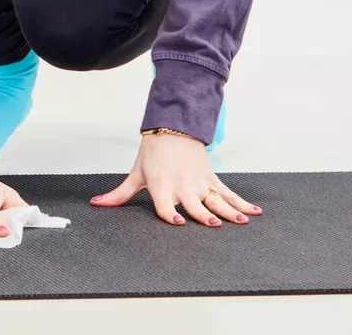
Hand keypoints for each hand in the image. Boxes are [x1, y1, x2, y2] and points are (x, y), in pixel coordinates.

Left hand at [90, 133, 262, 225]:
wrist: (172, 128)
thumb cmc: (153, 153)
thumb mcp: (135, 173)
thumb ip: (119, 194)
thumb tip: (97, 204)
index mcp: (161, 185)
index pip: (164, 203)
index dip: (170, 213)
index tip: (178, 222)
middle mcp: (181, 185)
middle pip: (195, 204)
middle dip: (204, 214)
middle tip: (213, 223)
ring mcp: (198, 181)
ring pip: (216, 199)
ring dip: (229, 210)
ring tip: (240, 220)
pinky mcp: (210, 177)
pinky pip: (228, 192)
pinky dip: (242, 202)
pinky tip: (254, 211)